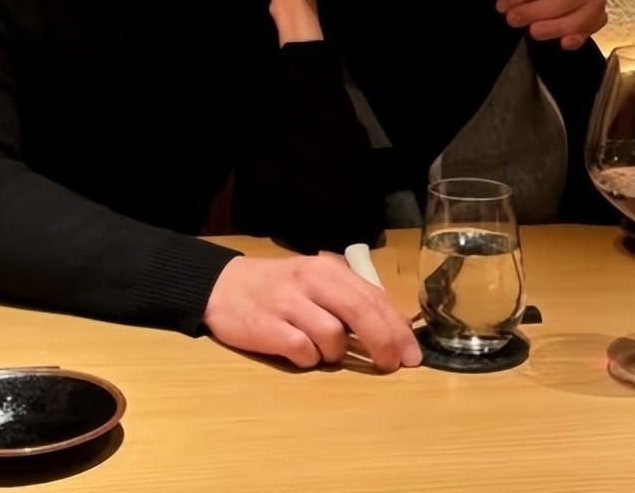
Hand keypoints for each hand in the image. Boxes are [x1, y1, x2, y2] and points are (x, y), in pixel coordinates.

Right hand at [204, 253, 421, 371]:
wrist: (222, 286)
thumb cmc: (278, 287)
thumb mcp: (315, 282)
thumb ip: (349, 299)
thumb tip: (392, 330)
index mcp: (328, 270)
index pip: (373, 298)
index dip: (397, 329)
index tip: (412, 355)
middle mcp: (311, 281)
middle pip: (361, 312)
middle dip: (383, 343)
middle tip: (392, 366)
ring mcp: (288, 303)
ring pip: (333, 336)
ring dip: (335, 353)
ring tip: (321, 350)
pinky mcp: (267, 327)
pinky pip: (303, 352)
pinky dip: (308, 359)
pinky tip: (300, 353)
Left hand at [496, 0, 606, 49]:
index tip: (502, 5)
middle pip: (563, 0)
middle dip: (535, 11)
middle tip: (512, 20)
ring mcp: (595, 0)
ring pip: (578, 18)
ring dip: (554, 27)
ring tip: (532, 32)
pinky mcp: (599, 18)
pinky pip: (590, 30)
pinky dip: (578, 38)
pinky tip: (563, 43)